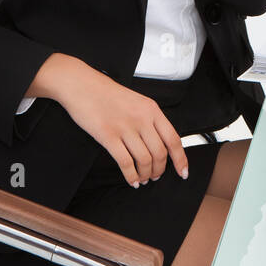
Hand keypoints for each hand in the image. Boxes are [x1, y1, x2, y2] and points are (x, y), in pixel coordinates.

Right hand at [52, 58, 189, 186]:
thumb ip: (149, 119)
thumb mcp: (137, 101)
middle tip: (155, 177)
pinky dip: (131, 176)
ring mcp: (125, 127)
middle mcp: (142, 118)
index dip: (180, 159)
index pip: (173, 139)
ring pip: (144, 160)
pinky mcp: (108, 136)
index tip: (183, 172)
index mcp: (152, 109)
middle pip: (160, 153)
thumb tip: (159, 143)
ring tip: (143, 179)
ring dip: (146, 174)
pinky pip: (125, 162)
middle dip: (159, 170)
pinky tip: (131, 180)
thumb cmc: (107, 93)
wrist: (82, 85)